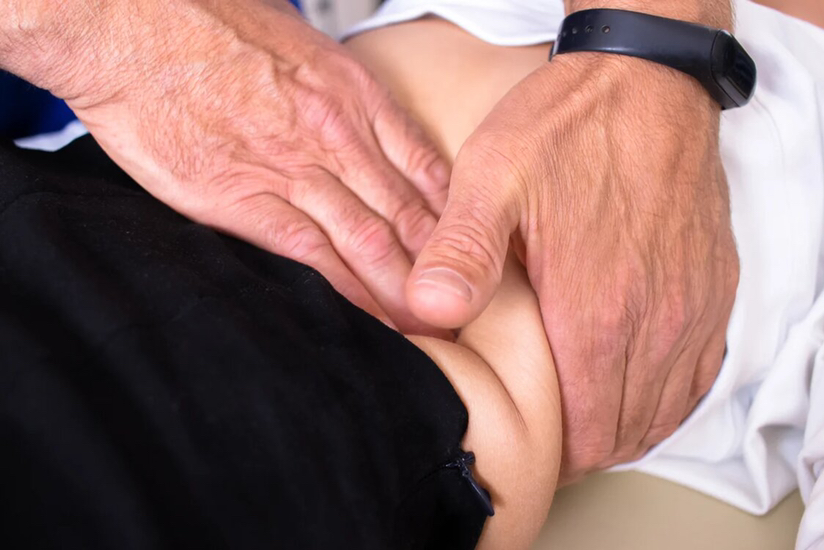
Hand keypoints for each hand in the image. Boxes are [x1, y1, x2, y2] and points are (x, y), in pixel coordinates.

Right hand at [12, 0, 449, 333]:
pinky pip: (313, 255)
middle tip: (466, 302)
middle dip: (441, 264)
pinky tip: (373, 318)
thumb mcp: (296, 41)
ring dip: (405, 289)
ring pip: (371, 240)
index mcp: (352, 95)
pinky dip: (349, 292)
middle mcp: (335, 135)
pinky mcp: (244, 199)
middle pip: (408, 213)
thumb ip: (331, 90)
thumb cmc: (208, 23)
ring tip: (433, 328)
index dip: (454, 217)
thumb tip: (349, 118)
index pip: (424, 167)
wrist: (133, 24)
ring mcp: (293, 168)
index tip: (467, 250)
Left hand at [406, 52, 738, 482]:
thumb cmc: (569, 129)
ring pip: (663, 412)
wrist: (646, 81)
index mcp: (596, 310)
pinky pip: (700, 375)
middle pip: (621, 431)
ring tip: (581, 421)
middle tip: (543, 437)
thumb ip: (463, 250)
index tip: (524, 445)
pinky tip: (634, 387)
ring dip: (622, 427)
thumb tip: (427, 309)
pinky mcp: (713, 289)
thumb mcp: (493, 177)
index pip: (581, 428)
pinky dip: (665, 398)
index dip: (550, 451)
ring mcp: (692, 308)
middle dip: (581, 446)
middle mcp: (655, 322)